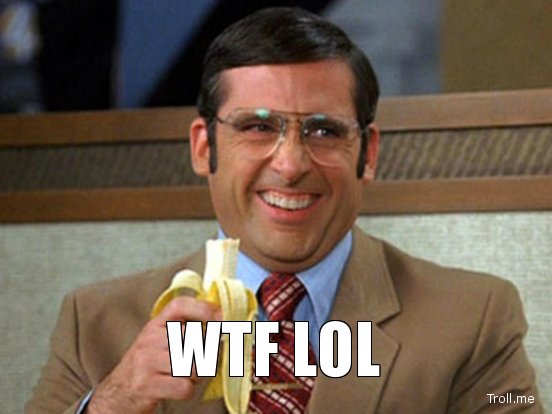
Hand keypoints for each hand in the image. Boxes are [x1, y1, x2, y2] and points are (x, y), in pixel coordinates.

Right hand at [87, 297, 220, 413]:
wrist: (117, 393)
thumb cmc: (148, 364)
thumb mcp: (160, 340)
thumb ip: (184, 329)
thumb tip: (221, 319)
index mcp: (156, 324)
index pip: (180, 306)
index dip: (203, 308)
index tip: (222, 317)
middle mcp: (150, 338)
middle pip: (194, 340)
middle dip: (205, 354)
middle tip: (199, 362)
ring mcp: (147, 361)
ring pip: (193, 364)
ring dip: (196, 375)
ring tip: (186, 375)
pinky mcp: (146, 384)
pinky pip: (184, 386)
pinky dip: (186, 390)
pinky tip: (177, 388)